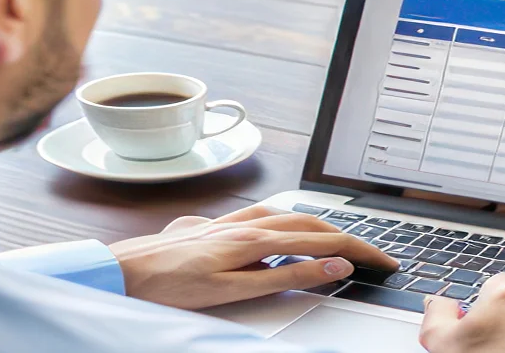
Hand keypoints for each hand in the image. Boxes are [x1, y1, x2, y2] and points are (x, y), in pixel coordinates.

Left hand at [108, 205, 397, 308]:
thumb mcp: (234, 290)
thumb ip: (287, 276)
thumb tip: (331, 264)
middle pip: (314, 223)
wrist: (121, 271)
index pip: (325, 241)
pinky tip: (285, 226)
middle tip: (373, 254)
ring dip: (323, 225)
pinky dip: (289, 219)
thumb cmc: (170, 285)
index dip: (360, 251)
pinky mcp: (215, 224)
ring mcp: (231, 220)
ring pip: (290, 215)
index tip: (384, 262)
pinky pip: (264, 213)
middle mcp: (247, 223)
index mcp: (257, 239)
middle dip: (350, 237)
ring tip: (341, 239)